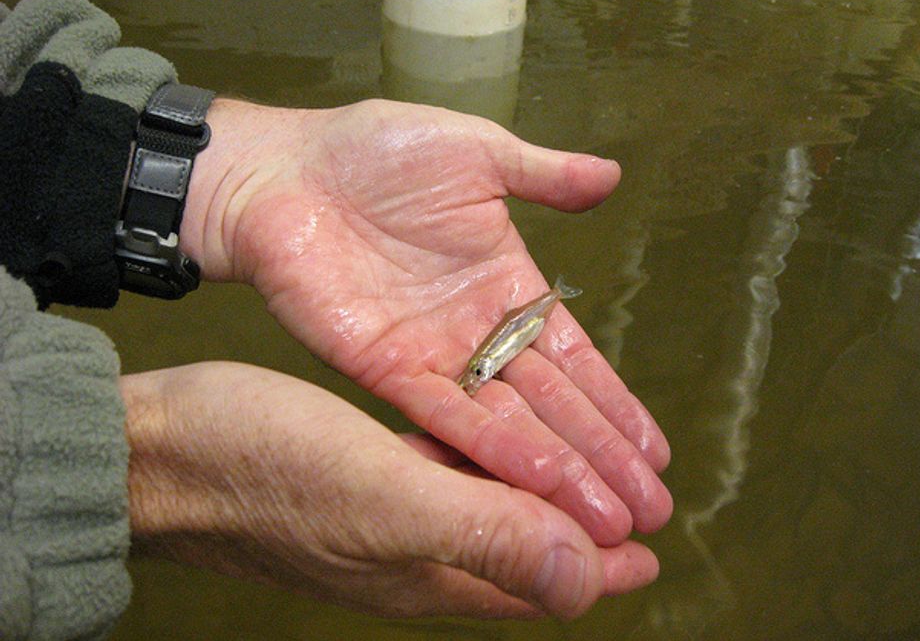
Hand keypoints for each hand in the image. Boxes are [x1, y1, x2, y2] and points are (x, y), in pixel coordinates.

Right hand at [121, 362, 659, 618]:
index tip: (653, 549)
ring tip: (573, 475)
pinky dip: (483, 465)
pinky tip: (487, 441)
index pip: (541, 580)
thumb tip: (585, 578)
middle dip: (580, 533)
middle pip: (520, 550)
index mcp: (430, 570)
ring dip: (537, 499)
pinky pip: (445, 478)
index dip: (601, 567)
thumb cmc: (263, 471)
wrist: (164, 452)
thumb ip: (485, 535)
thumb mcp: (384, 499)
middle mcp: (414, 553)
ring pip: (486, 513)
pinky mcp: (361, 480)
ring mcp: (386, 518)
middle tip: (628, 508)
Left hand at [180, 99, 671, 544]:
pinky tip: (536, 484)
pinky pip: (445, 417)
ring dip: (559, 471)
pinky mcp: (385, 369)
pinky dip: (491, 451)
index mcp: (506, 284)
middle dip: (601, 457)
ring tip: (607, 520)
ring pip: (507, 424)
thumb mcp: (477, 152)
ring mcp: (433, 356)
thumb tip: (613, 176)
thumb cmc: (372, 150)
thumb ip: (544, 175)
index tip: (655, 451)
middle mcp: (476, 332)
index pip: (574, 358)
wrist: (282, 169)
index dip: (614, 404)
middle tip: (648, 511)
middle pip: (552, 405)